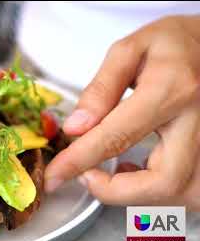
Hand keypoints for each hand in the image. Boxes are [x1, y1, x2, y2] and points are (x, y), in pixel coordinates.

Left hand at [44, 15, 199, 210]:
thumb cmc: (175, 46)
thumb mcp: (131, 51)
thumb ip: (101, 89)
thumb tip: (75, 128)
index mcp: (172, 91)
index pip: (117, 137)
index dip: (79, 161)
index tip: (55, 175)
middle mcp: (199, 123)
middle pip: (161, 183)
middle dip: (113, 191)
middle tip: (85, 174)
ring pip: (175, 193)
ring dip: (132, 192)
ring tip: (110, 168)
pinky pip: (184, 191)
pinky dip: (151, 191)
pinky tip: (133, 170)